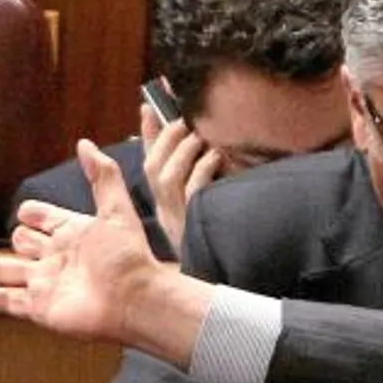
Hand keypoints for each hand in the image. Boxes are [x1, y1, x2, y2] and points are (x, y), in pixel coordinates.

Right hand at [0, 141, 212, 366]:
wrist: (136, 300)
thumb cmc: (131, 258)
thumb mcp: (116, 210)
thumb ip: (102, 176)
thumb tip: (86, 144)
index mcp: (73, 233)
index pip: (45, 219)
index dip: (35, 214)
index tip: (26, 211)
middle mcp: (56, 259)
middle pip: (24, 245)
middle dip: (16, 240)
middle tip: (10, 237)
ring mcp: (45, 284)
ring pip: (5, 273)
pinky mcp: (39, 308)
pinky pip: (5, 301)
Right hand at [140, 103, 221, 251]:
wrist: (234, 277)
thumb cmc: (227, 234)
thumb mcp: (213, 199)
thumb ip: (205, 169)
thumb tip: (205, 136)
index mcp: (166, 204)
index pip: (150, 162)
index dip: (149, 133)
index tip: (148, 105)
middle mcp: (168, 212)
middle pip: (152, 168)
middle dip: (165, 137)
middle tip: (184, 120)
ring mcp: (180, 219)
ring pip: (167, 176)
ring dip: (183, 150)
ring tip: (200, 137)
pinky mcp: (196, 225)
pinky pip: (193, 190)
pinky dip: (202, 168)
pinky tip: (216, 158)